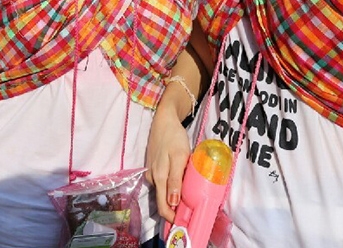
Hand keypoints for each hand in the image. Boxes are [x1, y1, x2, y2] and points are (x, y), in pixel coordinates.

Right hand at [146, 103, 192, 221]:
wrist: (164, 119)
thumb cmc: (173, 137)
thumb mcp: (179, 157)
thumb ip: (175, 180)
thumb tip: (173, 203)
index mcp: (158, 178)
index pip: (163, 206)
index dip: (173, 218)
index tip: (185, 223)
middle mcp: (153, 179)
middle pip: (162, 201)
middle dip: (175, 211)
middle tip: (191, 214)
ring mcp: (152, 173)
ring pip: (163, 192)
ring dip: (174, 198)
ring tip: (190, 200)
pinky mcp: (154, 168)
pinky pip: (163, 184)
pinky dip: (172, 188)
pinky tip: (182, 185)